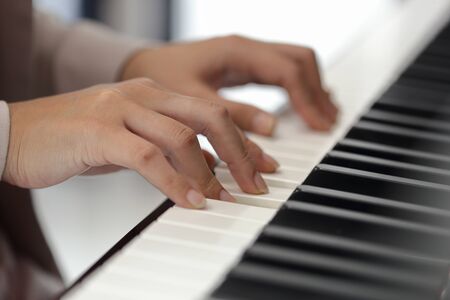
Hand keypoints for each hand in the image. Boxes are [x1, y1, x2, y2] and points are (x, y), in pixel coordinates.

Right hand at [3, 78, 277, 207]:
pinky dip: (175, 182)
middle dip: (239, 152)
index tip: (262, 165)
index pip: (212, 111)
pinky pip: (149, 157)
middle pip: (208, 116)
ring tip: (225, 198)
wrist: (18, 133)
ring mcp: (120, 108)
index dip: (242, 141)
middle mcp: (142, 93)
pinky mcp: (99, 131)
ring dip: (210, 172)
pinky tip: (190, 200)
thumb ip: (168, 147)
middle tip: (255, 183)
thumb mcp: (131, 138)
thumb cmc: (77, 138)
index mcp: (154, 91)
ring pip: (183, 135)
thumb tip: (206, 166)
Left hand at [122, 35, 337, 133]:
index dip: (307, 99)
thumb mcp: (193, 101)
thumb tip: (272, 128)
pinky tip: (302, 106)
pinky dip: (297, 90)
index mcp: (237, 50)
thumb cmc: (160, 78)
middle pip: (299, 61)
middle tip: (327, 122)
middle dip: (317, 90)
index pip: (287, 71)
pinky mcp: (243, 66)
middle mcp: (247, 48)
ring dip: (312, 88)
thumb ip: (232, 117)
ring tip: (323, 117)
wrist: (140, 66)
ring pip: (294, 64)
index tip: (318, 126)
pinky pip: (280, 73)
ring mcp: (246, 55)